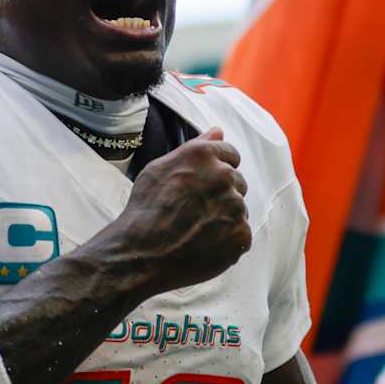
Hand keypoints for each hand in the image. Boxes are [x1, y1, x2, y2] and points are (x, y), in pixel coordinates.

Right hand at [111, 127, 250, 294]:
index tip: (204, 185)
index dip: (217, 169)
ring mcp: (235, 206)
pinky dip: (227, 241)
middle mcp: (224, 176)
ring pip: (238, 209)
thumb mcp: (160, 167)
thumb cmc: (146, 209)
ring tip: (196, 229)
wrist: (143, 253)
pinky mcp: (241, 234)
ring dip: (224, 217)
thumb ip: (195, 147)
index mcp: (205, 155)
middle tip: (195, 210)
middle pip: (237, 182)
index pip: (231, 154)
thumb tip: (218, 131)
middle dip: (221, 194)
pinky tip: (204, 244)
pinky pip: (240, 235)